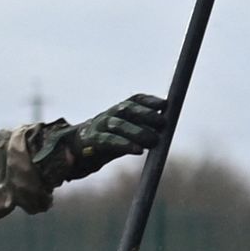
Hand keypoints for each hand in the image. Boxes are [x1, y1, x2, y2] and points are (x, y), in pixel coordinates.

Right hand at [41, 93, 167, 183]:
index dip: (150, 101)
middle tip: (163, 123)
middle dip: (146, 115)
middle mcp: (111, 114)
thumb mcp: (130, 130)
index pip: (136, 100)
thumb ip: (145, 126)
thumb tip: (167, 125)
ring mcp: (101, 126)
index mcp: (121, 109)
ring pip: (119, 125)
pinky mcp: (94, 140)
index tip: (165, 105)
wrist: (82, 148)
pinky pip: (110, 141)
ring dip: (138, 132)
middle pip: (128, 109)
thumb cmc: (113, 138)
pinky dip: (125, 145)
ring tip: (154, 140)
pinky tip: (138, 150)